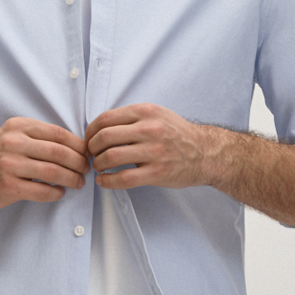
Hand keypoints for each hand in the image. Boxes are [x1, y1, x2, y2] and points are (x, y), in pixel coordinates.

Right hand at [0, 117, 89, 209]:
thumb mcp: (14, 136)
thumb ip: (39, 137)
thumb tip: (77, 147)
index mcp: (19, 127)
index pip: (58, 134)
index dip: (78, 146)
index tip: (87, 154)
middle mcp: (13, 143)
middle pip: (59, 153)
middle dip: (79, 163)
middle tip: (86, 170)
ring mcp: (9, 165)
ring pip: (52, 172)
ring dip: (71, 179)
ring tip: (78, 183)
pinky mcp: (8, 186)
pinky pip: (41, 190)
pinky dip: (55, 193)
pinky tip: (59, 193)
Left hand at [83, 103, 224, 189]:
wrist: (205, 153)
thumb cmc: (177, 134)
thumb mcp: (157, 114)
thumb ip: (132, 117)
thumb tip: (101, 126)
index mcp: (146, 112)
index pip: (105, 119)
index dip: (90, 131)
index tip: (89, 139)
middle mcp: (149, 129)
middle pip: (104, 137)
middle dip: (92, 148)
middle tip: (91, 155)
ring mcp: (153, 152)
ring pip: (111, 157)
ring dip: (98, 164)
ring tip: (98, 167)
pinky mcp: (156, 173)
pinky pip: (123, 178)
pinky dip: (107, 181)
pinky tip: (104, 181)